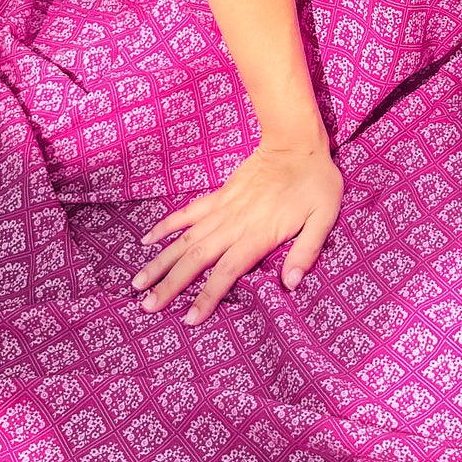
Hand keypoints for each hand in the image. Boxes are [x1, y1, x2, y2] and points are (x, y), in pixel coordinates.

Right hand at [133, 140, 342, 320]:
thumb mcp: (324, 217)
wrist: (296, 141)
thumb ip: (307, 251)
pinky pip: (187, 213)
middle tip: (146, 307)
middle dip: (170, 285)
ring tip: (138, 282)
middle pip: (196, 259)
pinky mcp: (218, 195)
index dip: (206, 296)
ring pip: (185, 239)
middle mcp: (233, 224)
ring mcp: (222, 208)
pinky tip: (148, 239)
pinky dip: (167, 226)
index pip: (226, 272)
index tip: (189, 319)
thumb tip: (291, 284)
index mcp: (257, 235)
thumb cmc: (315, 181)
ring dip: (160, 261)